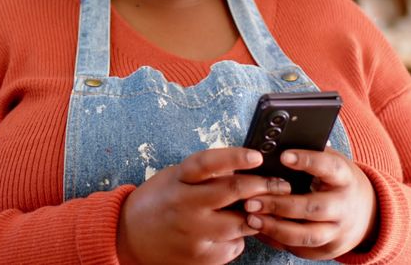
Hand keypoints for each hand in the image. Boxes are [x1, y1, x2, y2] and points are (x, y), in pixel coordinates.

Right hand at [116, 147, 291, 264]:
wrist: (129, 236)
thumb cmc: (157, 202)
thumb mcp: (174, 178)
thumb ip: (203, 174)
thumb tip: (241, 167)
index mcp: (178, 179)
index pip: (208, 163)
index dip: (234, 157)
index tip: (257, 156)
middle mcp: (186, 204)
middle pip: (233, 191)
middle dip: (264, 186)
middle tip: (281, 185)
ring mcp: (194, 233)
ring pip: (242, 222)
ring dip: (257, 215)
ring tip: (259, 209)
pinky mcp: (202, 256)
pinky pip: (235, 246)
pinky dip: (239, 237)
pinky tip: (230, 232)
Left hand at [243, 147, 378, 260]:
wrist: (366, 214)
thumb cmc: (336, 182)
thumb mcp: (330, 163)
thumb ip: (310, 155)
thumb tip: (275, 143)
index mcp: (345, 178)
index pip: (329, 168)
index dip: (308, 161)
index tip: (283, 156)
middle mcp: (344, 206)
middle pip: (313, 208)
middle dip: (280, 205)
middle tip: (251, 200)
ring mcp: (337, 231)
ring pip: (307, 235)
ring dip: (275, 228)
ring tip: (251, 218)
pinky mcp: (327, 249)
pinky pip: (300, 248)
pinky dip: (276, 240)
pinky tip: (258, 230)